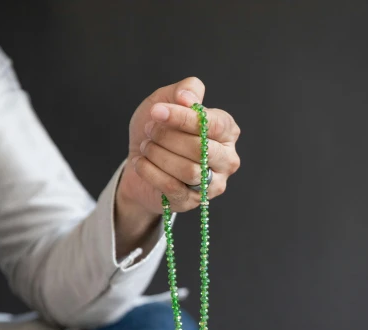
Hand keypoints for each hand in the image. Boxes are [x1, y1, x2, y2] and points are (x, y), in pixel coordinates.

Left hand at [118, 76, 241, 215]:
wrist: (140, 160)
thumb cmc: (160, 129)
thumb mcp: (168, 100)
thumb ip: (185, 90)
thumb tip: (188, 98)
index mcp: (227, 132)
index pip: (213, 124)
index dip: (184, 118)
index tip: (157, 111)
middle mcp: (227, 159)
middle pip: (202, 149)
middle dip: (168, 137)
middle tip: (150, 129)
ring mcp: (213, 183)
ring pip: (188, 170)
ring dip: (159, 154)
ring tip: (146, 146)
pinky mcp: (193, 201)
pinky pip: (172, 187)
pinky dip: (150, 172)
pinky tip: (141, 162)